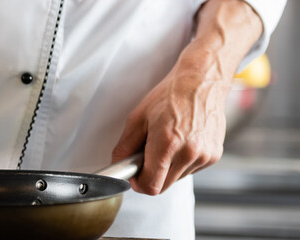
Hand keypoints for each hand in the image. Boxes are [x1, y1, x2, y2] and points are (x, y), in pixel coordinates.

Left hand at [112, 58, 229, 194]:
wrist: (201, 83)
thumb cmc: (170, 96)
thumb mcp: (138, 118)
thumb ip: (125, 146)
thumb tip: (118, 165)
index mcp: (168, 143)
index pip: (151, 186)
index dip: (138, 184)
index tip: (134, 176)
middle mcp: (189, 153)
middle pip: (163, 186)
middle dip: (151, 176)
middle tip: (147, 155)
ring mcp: (204, 155)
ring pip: (176, 179)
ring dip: (167, 169)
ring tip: (167, 143)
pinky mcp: (214, 156)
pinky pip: (190, 170)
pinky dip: (181, 163)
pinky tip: (181, 142)